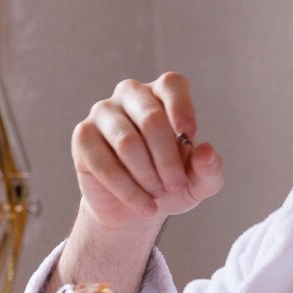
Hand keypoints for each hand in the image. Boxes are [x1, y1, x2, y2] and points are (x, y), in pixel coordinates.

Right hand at [71, 74, 223, 231]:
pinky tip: (144, 206)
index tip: (189, 139)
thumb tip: (206, 151)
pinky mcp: (83, 136)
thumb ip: (210, 168)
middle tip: (176, 186)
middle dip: (168, 160)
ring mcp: (103, 112)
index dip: (183, 110)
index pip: (172, 85)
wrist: (136, 207)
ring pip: (127, 143)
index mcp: (161, 94)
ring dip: (148, 176)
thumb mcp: (198, 182)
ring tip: (158, 195)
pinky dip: (128, 191)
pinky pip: (105, 164)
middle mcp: (130, 94)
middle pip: (151, 119)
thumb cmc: (170, 183)